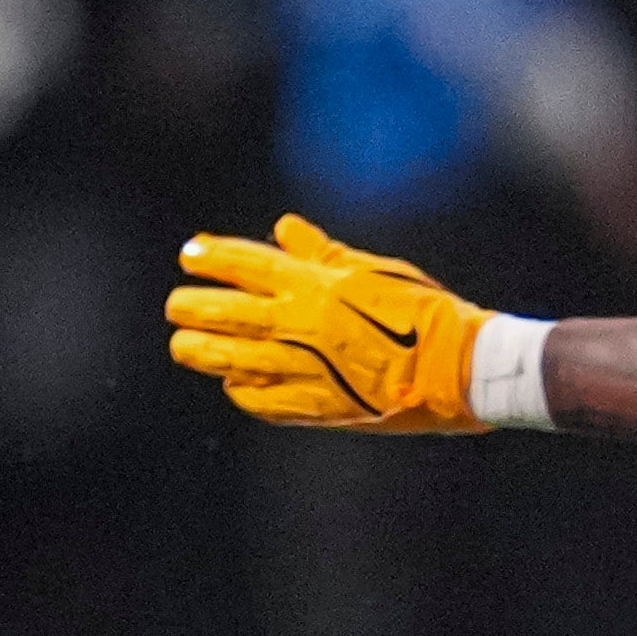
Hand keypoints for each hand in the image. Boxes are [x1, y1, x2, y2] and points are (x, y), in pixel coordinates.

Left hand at [165, 215, 492, 431]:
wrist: (461, 368)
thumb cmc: (424, 312)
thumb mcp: (374, 272)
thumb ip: (322, 254)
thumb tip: (284, 229)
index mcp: (317, 286)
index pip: (248, 265)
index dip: (213, 258)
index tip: (188, 254)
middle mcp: (301, 326)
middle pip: (227, 314)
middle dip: (193, 308)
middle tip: (175, 305)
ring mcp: (304, 368)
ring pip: (232, 360)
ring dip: (201, 351)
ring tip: (182, 345)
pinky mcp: (316, 406)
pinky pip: (262, 400)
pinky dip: (242, 391)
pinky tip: (232, 385)